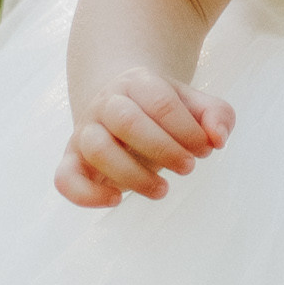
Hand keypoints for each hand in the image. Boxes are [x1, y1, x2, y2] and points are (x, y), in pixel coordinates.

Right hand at [55, 70, 234, 208]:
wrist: (120, 104)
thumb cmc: (163, 110)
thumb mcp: (193, 105)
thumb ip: (217, 115)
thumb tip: (219, 138)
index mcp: (138, 83)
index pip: (161, 102)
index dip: (188, 130)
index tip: (206, 149)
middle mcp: (106, 104)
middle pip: (127, 121)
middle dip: (164, 149)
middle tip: (188, 168)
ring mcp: (86, 131)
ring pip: (97, 148)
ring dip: (133, 175)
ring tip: (163, 189)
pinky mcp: (73, 160)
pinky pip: (64, 178)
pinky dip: (85, 195)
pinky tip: (117, 200)